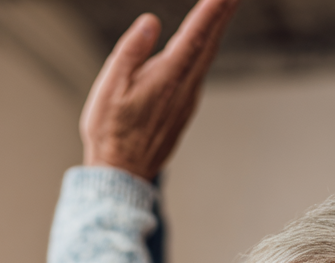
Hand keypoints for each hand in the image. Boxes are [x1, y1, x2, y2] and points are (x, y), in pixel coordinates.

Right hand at [80, 0, 238, 181]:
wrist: (121, 174)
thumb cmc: (111, 134)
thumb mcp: (110, 87)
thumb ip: (131, 51)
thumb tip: (151, 22)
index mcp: (167, 77)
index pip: (197, 33)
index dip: (214, 8)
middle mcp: (184, 88)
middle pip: (209, 42)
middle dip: (223, 12)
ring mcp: (186, 102)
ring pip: (206, 58)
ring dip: (216, 31)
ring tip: (224, 8)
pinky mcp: (182, 111)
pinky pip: (198, 74)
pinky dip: (204, 52)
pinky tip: (203, 46)